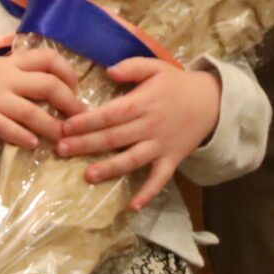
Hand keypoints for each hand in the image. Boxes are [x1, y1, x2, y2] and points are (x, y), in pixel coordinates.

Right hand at [0, 49, 86, 150]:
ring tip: (63, 138)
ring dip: (51, 125)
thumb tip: (49, 85)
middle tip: (80, 118)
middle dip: (69, 102)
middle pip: (47, 84)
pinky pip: (5, 126)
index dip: (68, 72)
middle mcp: (6, 77)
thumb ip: (18, 73)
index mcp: (11, 63)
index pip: (48, 58)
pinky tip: (33, 144)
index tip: (76, 88)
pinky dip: (22, 135)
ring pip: (30, 110)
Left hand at [56, 57, 223, 210]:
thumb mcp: (156, 66)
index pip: (110, 114)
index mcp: (142, 102)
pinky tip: (132, 206)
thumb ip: (132, 66)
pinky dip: (147, 193)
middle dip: (86, 144)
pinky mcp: (171, 160)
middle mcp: (149, 126)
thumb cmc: (176, 83)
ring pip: (132, 160)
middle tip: (61, 150)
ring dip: (110, 169)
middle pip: (114, 138)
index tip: (65, 127)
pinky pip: (159, 179)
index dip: (87, 121)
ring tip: (87, 175)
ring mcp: (160, 146)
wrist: (211, 102)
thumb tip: (108, 71)